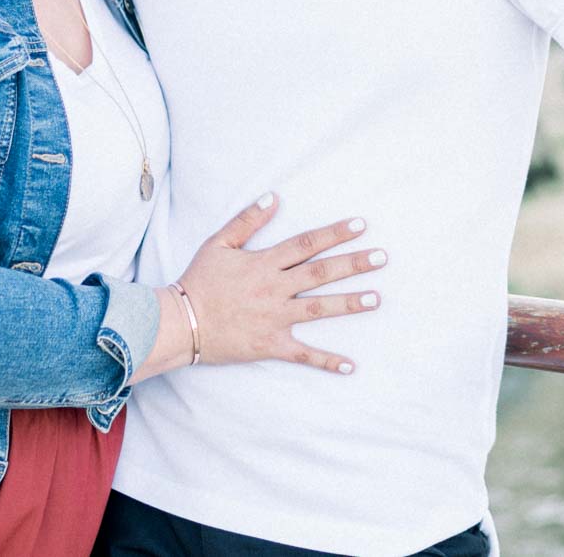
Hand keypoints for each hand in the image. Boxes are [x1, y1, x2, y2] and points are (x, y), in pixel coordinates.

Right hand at [175, 192, 384, 374]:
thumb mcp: (218, 243)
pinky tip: (350, 365)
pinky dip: (326, 360)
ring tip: (377, 299)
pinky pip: (303, 353)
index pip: (306, 243)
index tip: (360, 225)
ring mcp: (275, 318)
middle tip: (382, 257)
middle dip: (353, 264)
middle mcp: (275, 288)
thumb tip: (273, 197)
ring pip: (319, 309)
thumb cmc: (198, 281)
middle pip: (321, 273)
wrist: (180, 322)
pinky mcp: (271, 344)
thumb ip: (247, 220)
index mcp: (264, 262)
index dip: (334, 233)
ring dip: (349, 304)